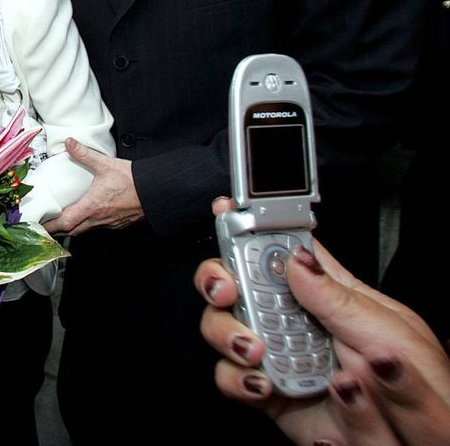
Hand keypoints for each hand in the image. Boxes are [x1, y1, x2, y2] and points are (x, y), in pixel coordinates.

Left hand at [43, 138, 143, 234]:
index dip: (50, 226)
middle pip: (72, 231)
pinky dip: (88, 225)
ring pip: (84, 231)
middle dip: (57, 230)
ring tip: (62, 221)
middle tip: (46, 225)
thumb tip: (69, 143)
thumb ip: (84, 154)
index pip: (64, 223)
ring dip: (72, 228)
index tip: (38, 226)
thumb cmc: (132, 180)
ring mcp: (109, 223)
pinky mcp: (118, 223)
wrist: (156, 190)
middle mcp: (98, 219)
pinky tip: (87, 216)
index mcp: (91, 207)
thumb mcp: (105, 164)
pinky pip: (98, 228)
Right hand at [195, 205, 449, 445]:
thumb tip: (297, 261)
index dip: (245, 225)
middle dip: (217, 279)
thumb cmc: (419, 382)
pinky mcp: (267, 389)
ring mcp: (276, 352)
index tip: (223, 213)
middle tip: (226, 289)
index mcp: (325, 290)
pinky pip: (230, 378)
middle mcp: (293, 317)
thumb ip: (339, 296)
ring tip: (255, 349)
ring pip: (222, 327)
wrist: (417, 440)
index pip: (277, 246)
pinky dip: (237, 379)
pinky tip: (262, 382)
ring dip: (226, 333)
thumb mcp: (389, 329)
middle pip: (235, 282)